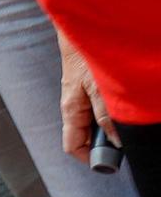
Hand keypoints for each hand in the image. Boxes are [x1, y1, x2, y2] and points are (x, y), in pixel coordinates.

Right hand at [58, 34, 114, 159]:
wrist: (80, 35)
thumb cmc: (84, 59)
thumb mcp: (98, 88)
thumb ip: (105, 114)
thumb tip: (117, 141)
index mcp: (70, 112)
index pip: (72, 147)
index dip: (90, 158)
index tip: (110, 161)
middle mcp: (74, 110)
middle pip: (86, 139)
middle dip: (105, 145)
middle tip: (125, 141)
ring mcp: (81, 103)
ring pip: (94, 127)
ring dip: (110, 130)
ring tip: (126, 123)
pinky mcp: (89, 95)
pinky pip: (99, 115)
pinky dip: (112, 117)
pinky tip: (123, 109)